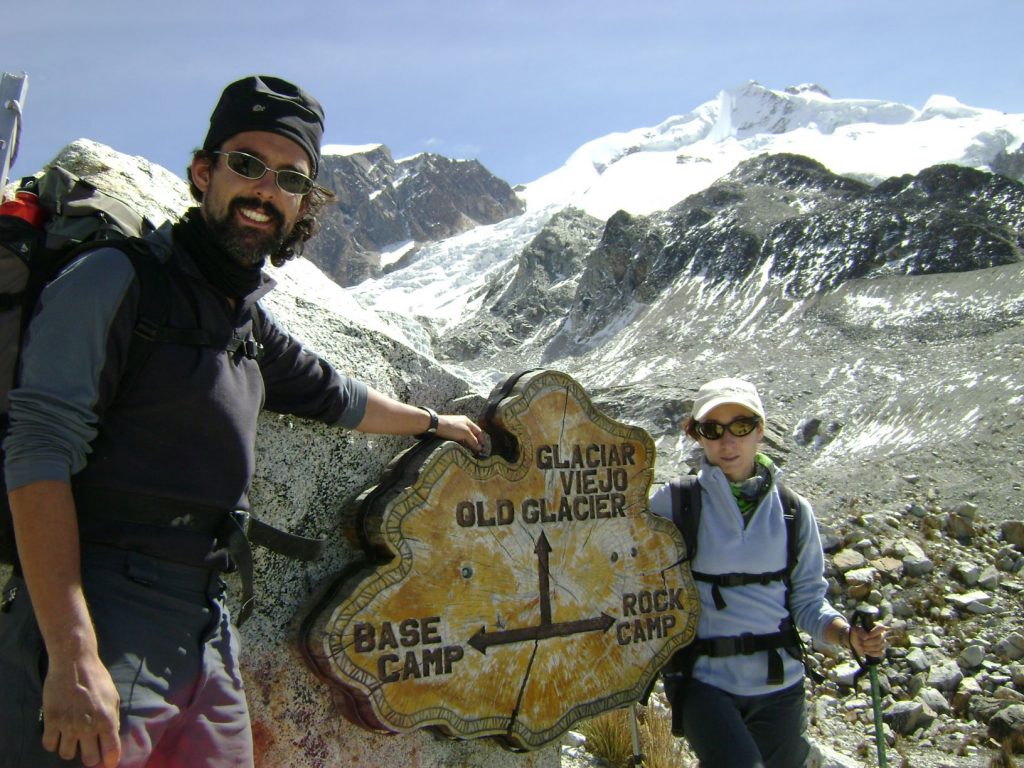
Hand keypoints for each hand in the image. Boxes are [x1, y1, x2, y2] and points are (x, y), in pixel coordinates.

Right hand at [41, 652, 121, 766]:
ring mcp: (68, 725)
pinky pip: (49, 745)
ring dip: (70, 749)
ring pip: (67, 755)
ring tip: (72, 739)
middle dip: (90, 757)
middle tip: (89, 749)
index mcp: (107, 720)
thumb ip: (113, 719)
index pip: (111, 752)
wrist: (74, 663)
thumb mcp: (113, 697)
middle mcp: (88, 727)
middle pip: (89, 759)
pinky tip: (58, 733)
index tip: (108, 761)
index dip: (110, 760)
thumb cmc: (97, 678)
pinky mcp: (51, 720)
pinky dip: (53, 743)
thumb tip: (112, 737)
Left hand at [437, 414, 485, 453]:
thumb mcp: (465, 433)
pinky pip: (457, 438)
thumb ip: (473, 440)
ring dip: (466, 444)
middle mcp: (462, 424)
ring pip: (464, 437)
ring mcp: (455, 427)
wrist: (434, 425)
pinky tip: (459, 448)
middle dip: (474, 443)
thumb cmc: (451, 428)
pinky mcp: (448, 432)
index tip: (481, 449)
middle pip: (471, 434)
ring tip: (467, 452)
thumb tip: (480, 448)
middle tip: (475, 452)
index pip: (478, 431)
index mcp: (468, 422)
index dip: (481, 440)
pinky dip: (460, 443)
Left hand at [850, 623, 887, 658]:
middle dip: (868, 643)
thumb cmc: (856, 634)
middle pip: (878, 640)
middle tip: (861, 642)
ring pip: (879, 647)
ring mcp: (883, 642)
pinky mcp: (882, 650)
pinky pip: (880, 653)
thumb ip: (860, 632)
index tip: (865, 637)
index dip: (873, 633)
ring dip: (868, 648)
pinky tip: (866, 651)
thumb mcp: (855, 630)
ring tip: (862, 646)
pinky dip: (872, 653)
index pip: (881, 628)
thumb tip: (866, 637)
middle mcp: (882, 634)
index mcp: (876, 626)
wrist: (854, 642)